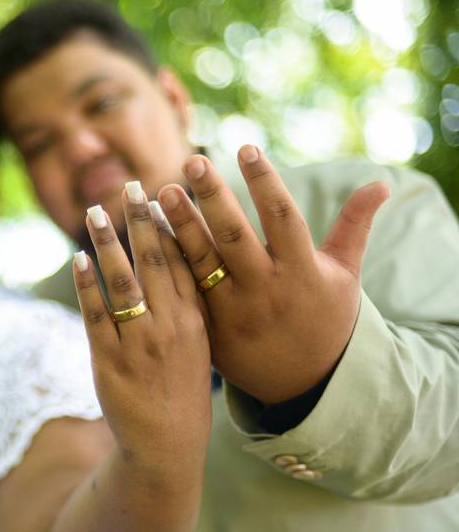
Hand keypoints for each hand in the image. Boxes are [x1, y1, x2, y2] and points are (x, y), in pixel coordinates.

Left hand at [74, 183, 211, 465]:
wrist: (166, 449)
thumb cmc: (183, 394)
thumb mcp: (199, 348)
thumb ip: (187, 308)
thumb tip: (174, 264)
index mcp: (196, 322)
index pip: (183, 263)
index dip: (171, 226)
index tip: (162, 193)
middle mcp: (171, 328)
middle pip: (154, 263)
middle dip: (142, 221)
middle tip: (131, 186)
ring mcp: (139, 344)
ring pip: (122, 283)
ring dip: (107, 243)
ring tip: (95, 212)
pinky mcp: (109, 362)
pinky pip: (96, 316)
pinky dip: (86, 285)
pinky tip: (77, 259)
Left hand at [158, 146, 389, 402]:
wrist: (305, 384)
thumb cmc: (326, 318)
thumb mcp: (344, 275)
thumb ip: (354, 227)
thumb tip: (381, 182)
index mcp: (301, 272)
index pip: (281, 217)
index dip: (265, 181)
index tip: (246, 147)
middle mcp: (265, 290)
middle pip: (235, 237)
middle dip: (213, 198)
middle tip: (192, 162)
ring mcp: (234, 312)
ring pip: (203, 263)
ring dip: (181, 226)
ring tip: (163, 193)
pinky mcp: (210, 330)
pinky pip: (185, 291)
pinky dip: (169, 263)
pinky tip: (150, 235)